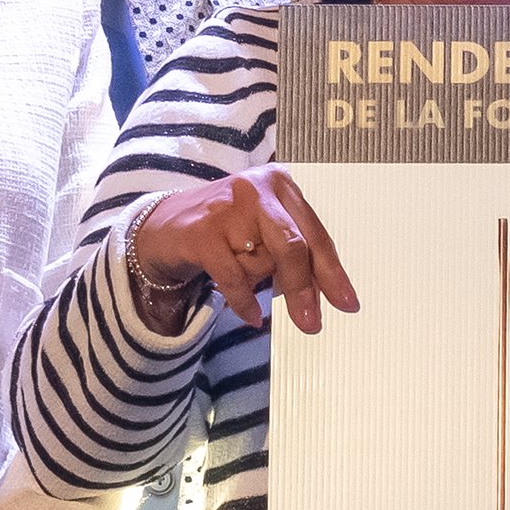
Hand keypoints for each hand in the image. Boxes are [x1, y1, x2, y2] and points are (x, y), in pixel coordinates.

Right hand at [127, 163, 360, 334]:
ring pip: (262, 264)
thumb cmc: (225, 232)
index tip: (348, 304)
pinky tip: (251, 315)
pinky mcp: (202, 233)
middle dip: (305, 290)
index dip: (333, 272)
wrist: (161, 228)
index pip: (315, 234)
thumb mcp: (264, 234)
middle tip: (311, 325)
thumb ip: (296, 256)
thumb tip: (328, 295)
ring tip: (243, 278)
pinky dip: (244, 302)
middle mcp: (256, 189)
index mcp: (280, 184)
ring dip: (257, 283)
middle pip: (294, 247)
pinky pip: (234, 278)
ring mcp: (227, 208)